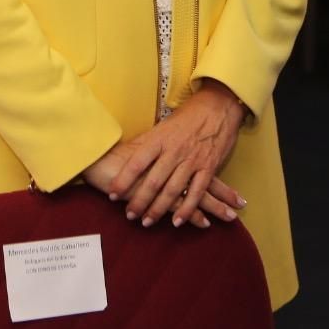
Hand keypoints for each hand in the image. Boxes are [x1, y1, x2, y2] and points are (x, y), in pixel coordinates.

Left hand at [86, 83, 247, 227]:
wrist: (217, 106)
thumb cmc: (186, 117)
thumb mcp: (162, 126)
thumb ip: (147, 143)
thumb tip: (124, 155)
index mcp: (159, 139)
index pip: (136, 163)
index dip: (123, 180)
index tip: (112, 195)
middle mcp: (174, 151)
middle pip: (153, 181)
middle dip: (139, 201)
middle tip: (129, 215)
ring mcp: (192, 160)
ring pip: (172, 190)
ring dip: (159, 209)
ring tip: (146, 222)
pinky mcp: (208, 167)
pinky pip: (196, 192)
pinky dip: (187, 209)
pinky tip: (177, 221)